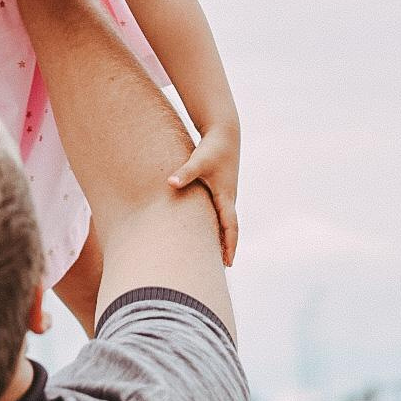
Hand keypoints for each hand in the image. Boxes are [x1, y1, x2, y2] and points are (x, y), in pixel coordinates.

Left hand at [169, 123, 240, 266]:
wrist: (224, 133)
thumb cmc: (212, 148)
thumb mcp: (198, 161)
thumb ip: (184, 173)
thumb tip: (170, 183)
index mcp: (226, 196)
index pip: (231, 227)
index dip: (230, 246)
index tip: (228, 264)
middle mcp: (228, 198)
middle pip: (229, 229)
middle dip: (226, 247)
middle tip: (219, 268)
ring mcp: (226, 194)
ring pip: (225, 222)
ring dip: (221, 237)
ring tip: (212, 256)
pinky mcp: (220, 189)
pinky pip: (220, 213)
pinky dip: (216, 225)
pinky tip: (205, 231)